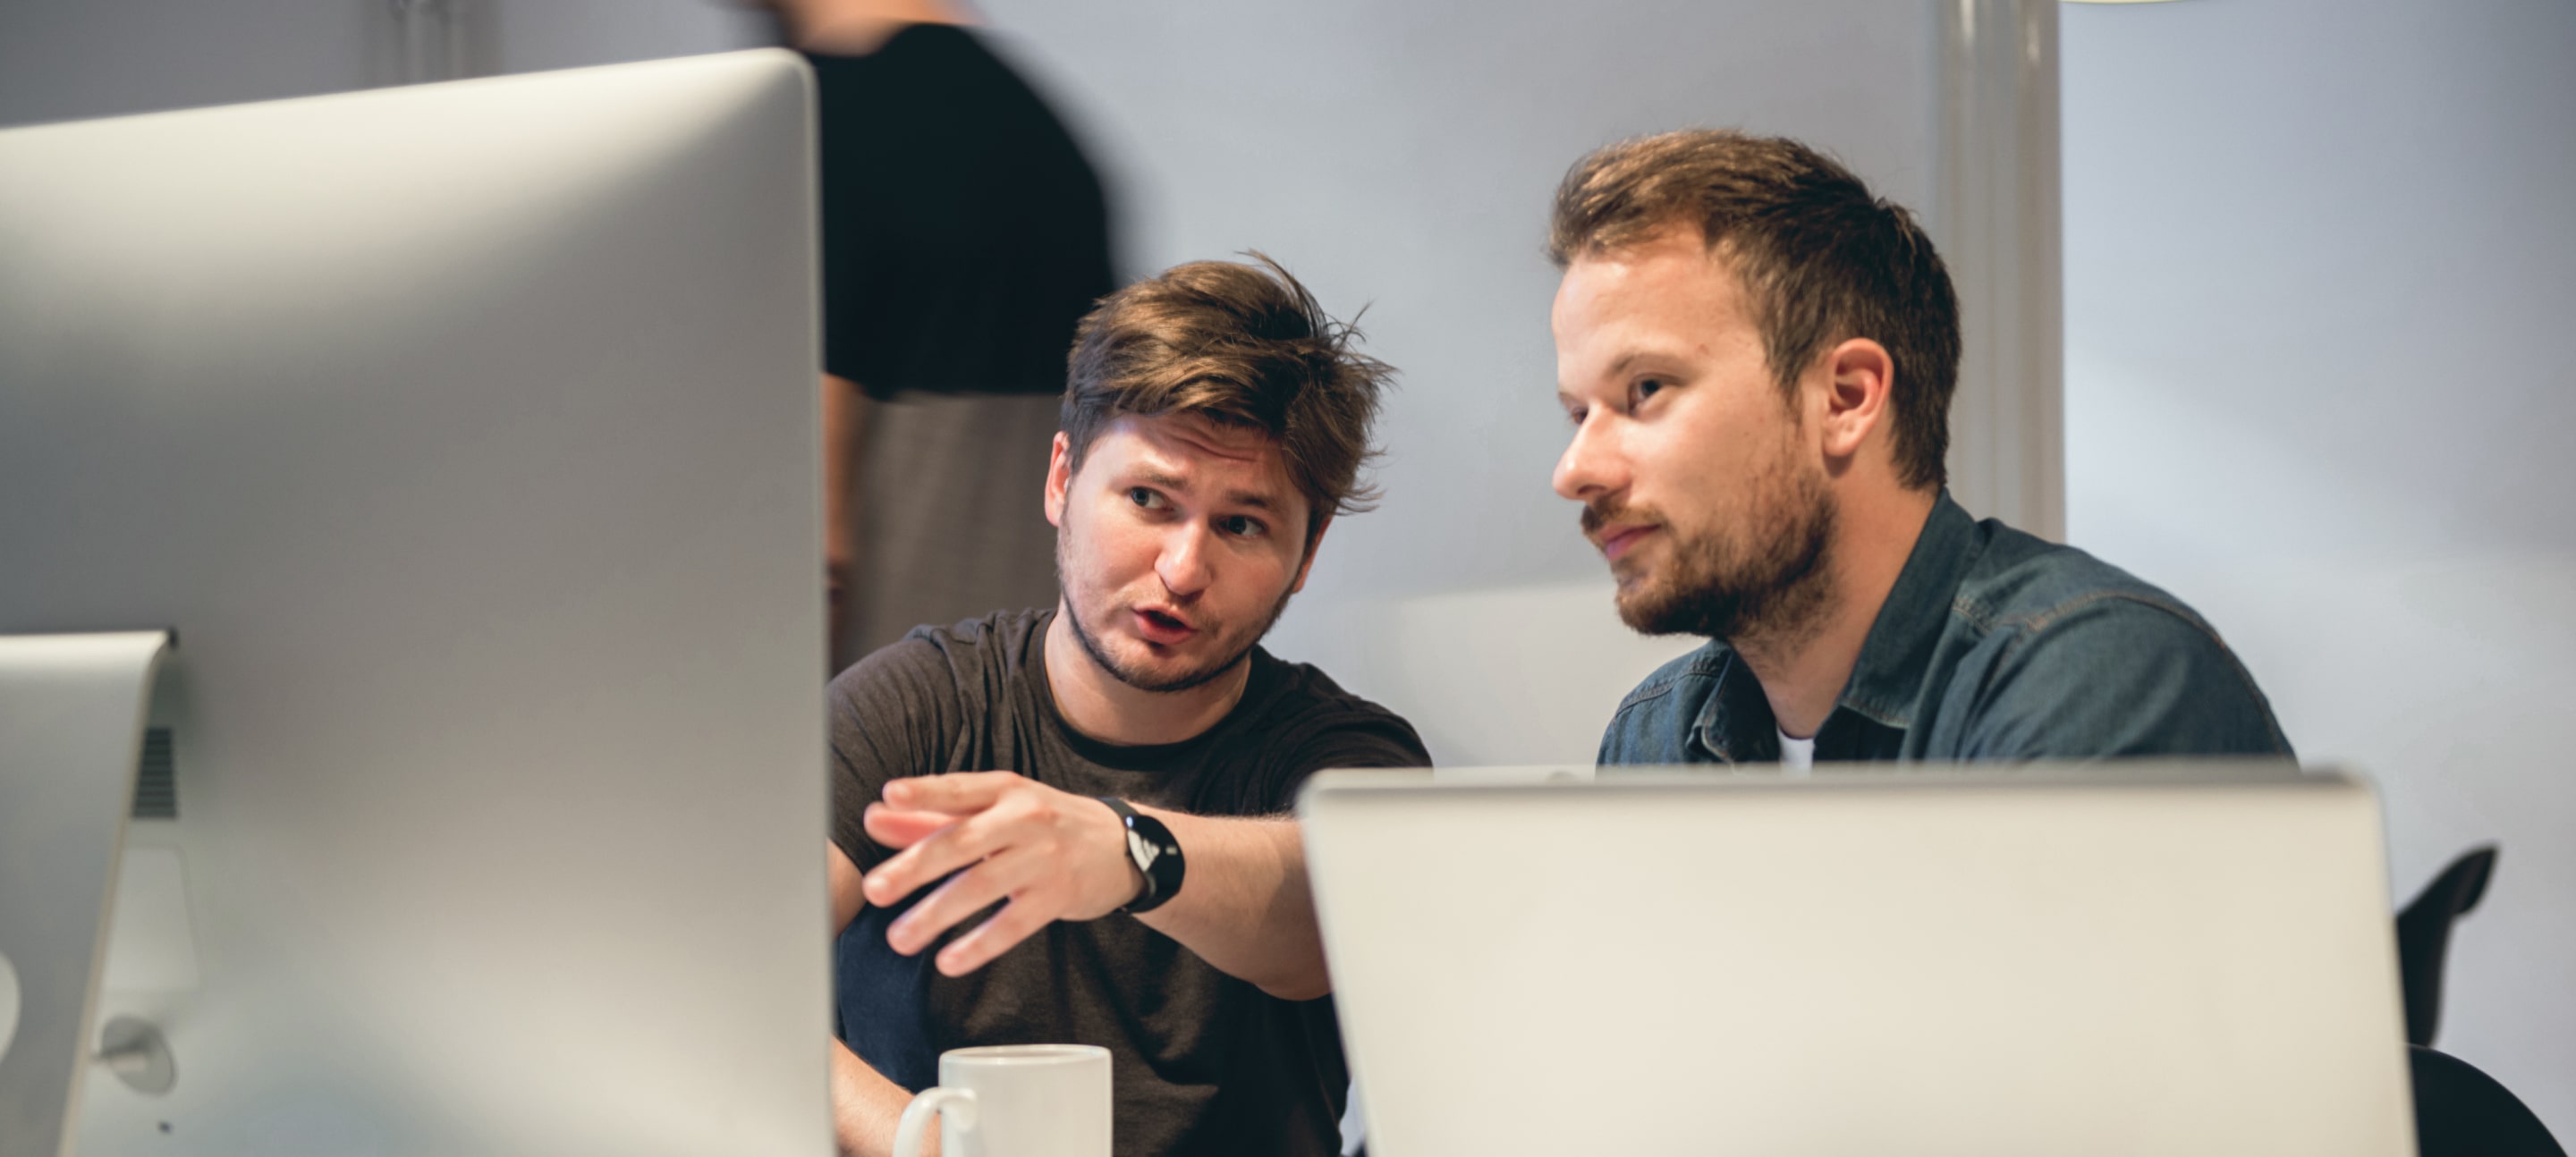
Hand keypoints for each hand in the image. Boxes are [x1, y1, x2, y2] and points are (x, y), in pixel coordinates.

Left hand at [860, 772, 1140, 975]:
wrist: (1122, 846)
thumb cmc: (1044, 824)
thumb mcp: (996, 810)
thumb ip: (933, 816)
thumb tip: (874, 816)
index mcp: (1005, 790)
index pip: (959, 789)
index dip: (925, 792)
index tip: (890, 796)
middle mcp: (1024, 818)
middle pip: (963, 841)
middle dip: (915, 866)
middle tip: (874, 890)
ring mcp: (1043, 858)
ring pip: (982, 886)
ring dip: (936, 914)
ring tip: (899, 939)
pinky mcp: (1058, 896)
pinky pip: (1013, 924)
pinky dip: (979, 944)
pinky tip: (949, 961)